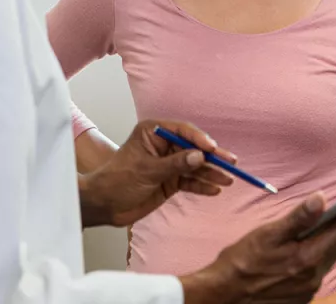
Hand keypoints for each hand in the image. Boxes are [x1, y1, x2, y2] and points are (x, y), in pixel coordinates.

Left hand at [79, 119, 235, 227]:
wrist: (104, 204)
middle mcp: (163, 145)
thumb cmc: (117, 179)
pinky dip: (202, 185)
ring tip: (228, 179)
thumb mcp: (147, 170)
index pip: (182, 131)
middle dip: (211, 156)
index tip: (213, 149)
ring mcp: (168, 164)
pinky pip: (189, 181)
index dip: (199, 139)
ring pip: (194, 166)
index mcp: (154, 132)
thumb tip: (200, 156)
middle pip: (193, 148)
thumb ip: (175, 164)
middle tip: (231, 162)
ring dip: (211, 173)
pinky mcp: (170, 181)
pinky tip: (214, 189)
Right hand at [181, 193, 335, 303]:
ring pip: (328, 258)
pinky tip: (315, 246)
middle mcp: (313, 277)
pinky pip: (317, 271)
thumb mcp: (268, 233)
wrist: (225, 295)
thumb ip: (298, 218)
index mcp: (307, 258)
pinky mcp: (300, 297)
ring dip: (334, 239)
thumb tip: (322, 199)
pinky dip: (321, 254)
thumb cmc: (242, 261)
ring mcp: (308, 290)